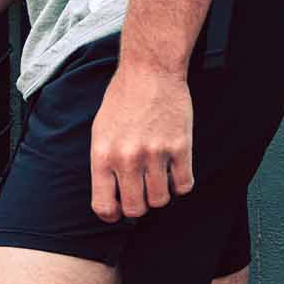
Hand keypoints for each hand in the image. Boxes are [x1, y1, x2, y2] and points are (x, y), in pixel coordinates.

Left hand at [89, 64, 195, 221]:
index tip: (119, 209)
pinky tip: (175, 172)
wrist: (150, 70)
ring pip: (161, 200)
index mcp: (103, 155)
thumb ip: (104, 163)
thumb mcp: (100, 130)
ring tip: (159, 180)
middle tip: (142, 193)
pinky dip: (181, 184)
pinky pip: (184, 185)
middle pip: (136, 209)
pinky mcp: (180, 147)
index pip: (104, 206)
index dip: (112, 214)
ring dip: (161, 195)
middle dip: (139, 206)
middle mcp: (127, 158)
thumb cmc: (123, 98)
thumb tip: (111, 195)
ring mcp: (155, 153)